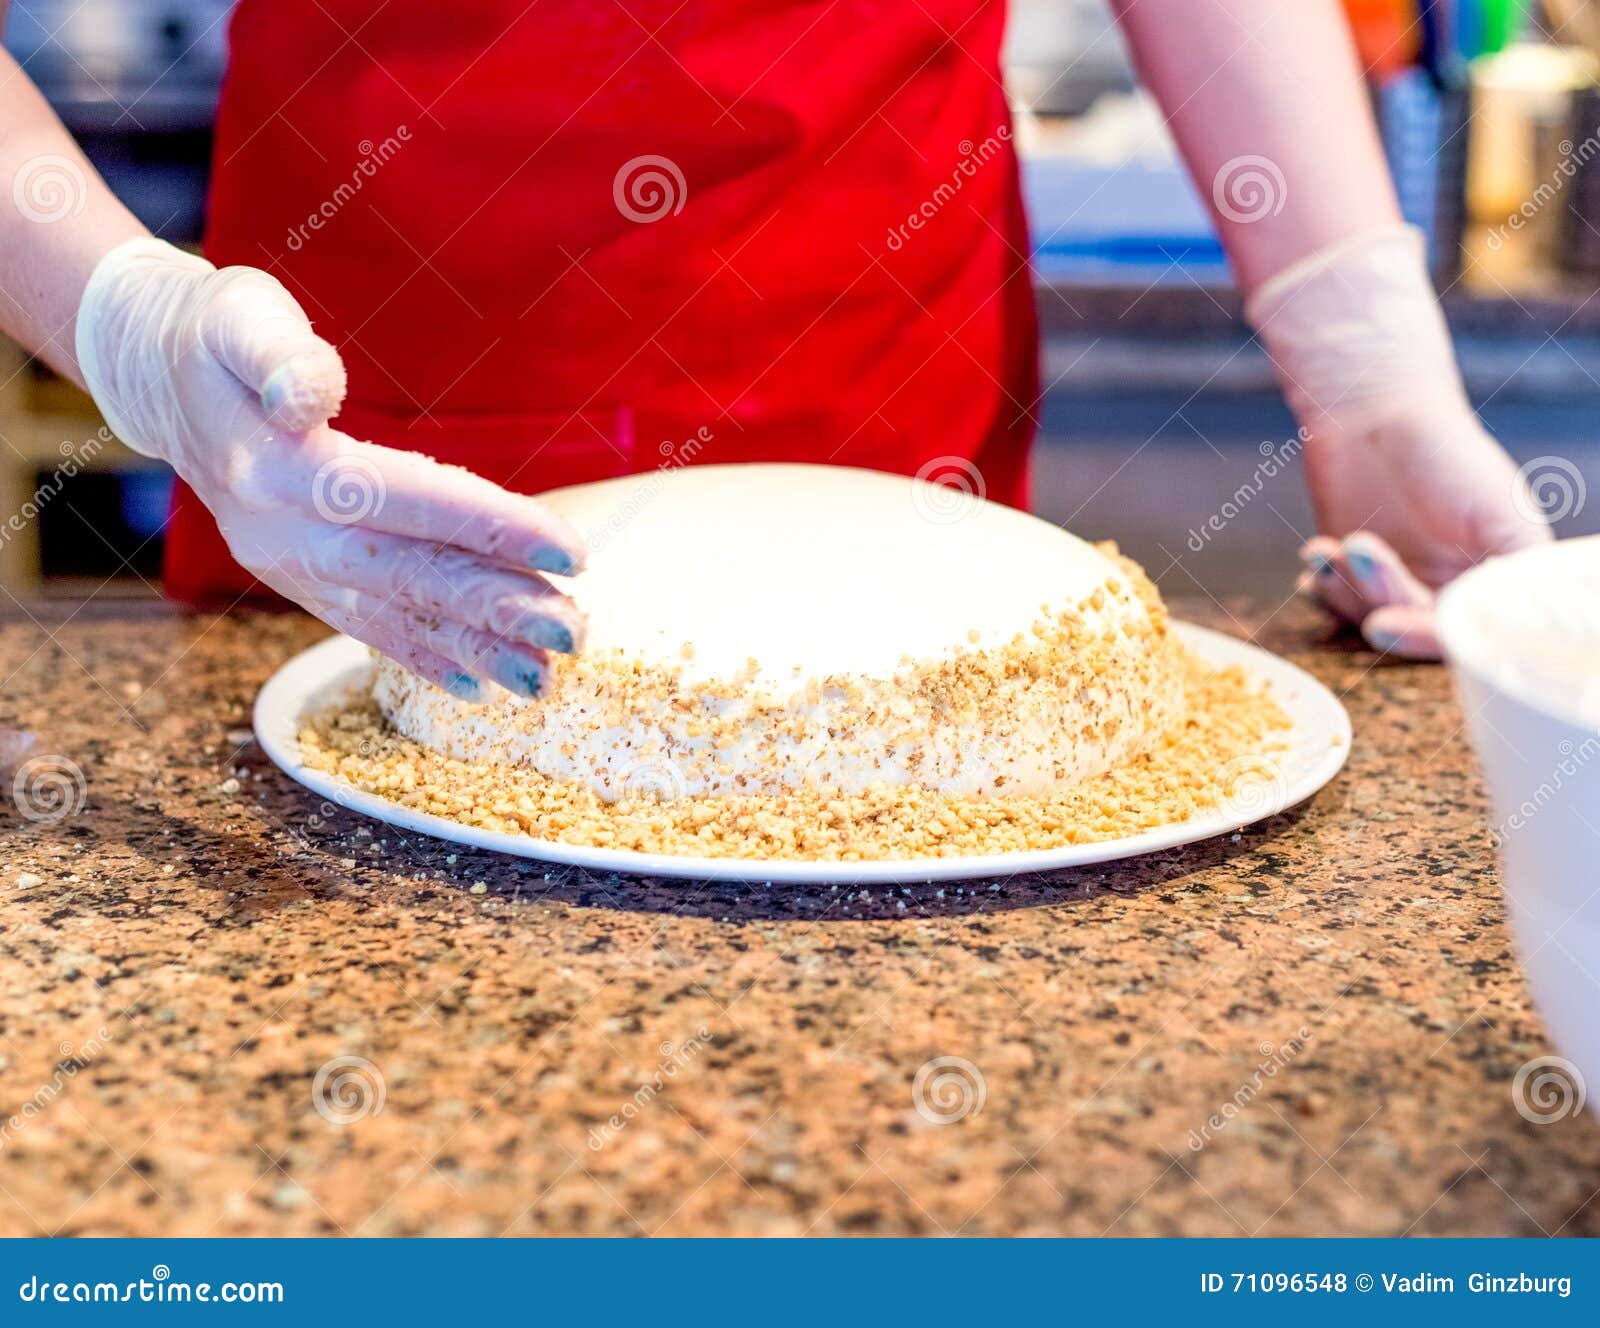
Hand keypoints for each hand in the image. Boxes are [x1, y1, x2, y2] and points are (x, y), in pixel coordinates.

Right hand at [75, 238, 584, 696]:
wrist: (153, 377)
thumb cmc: (215, 334)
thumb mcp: (240, 316)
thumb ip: (281, 355)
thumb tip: (307, 396)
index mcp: (282, 469)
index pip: (408, 501)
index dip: (491, 527)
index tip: (569, 553)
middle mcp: (285, 532)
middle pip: (411, 576)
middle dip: (499, 609)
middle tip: (575, 634)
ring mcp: (288, 564)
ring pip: (395, 613)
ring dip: (473, 649)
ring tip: (542, 679)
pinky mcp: (296, 579)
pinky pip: (366, 625)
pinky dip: (421, 657)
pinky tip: (476, 685)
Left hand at [1297, 404, 1550, 657]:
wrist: (1376, 409)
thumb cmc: (1446, 452)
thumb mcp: (1502, 513)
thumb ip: (1510, 574)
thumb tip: (1491, 628)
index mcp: (1495, 580)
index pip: (1463, 633)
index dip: (1424, 637)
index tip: (1383, 623)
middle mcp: (1451, 587)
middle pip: (1411, 624)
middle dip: (1377, 593)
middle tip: (1354, 547)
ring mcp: (1402, 580)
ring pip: (1370, 615)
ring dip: (1343, 589)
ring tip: (1324, 548)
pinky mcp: (1355, 571)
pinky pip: (1338, 602)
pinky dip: (1324, 594)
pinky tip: (1310, 577)